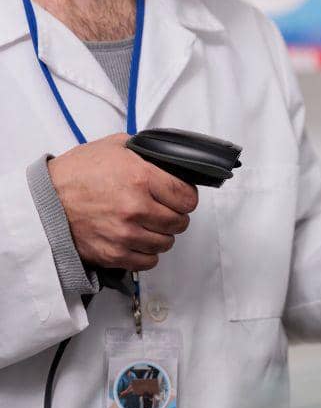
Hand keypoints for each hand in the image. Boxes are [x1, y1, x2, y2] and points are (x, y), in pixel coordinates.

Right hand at [48, 133, 197, 270]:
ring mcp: (126, 234)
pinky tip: (137, 239)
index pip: (188, 198)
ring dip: (160, 234)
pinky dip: (146, 252)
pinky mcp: (115, 254)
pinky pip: (149, 261)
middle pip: (180, 222)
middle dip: (173, 215)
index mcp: (140, 178)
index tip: (177, 197)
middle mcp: (136, 208)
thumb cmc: (78, 173)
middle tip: (160, 210)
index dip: (185, 197)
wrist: (45, 199)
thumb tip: (173, 161)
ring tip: (146, 224)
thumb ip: (148, 152)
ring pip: (167, 243)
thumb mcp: (115, 147)